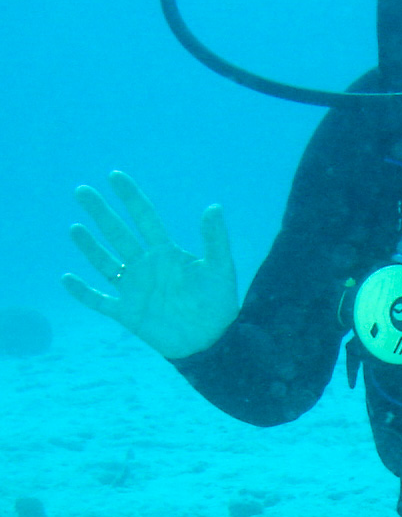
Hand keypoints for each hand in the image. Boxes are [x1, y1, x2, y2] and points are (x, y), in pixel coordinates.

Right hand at [62, 170, 238, 359]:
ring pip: (105, 263)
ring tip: (75, 228)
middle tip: (82, 191)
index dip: (131, 197)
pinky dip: (83, 292)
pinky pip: (99, 300)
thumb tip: (214, 207)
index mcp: (166, 253)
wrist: (212, 341)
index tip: (115, 175)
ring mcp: (135, 289)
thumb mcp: (220, 269)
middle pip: (119, 234)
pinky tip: (67, 279)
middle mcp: (146, 266)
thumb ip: (215, 239)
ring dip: (90, 247)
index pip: (145, 218)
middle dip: (101, 213)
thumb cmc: (218, 304)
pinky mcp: (127, 313)